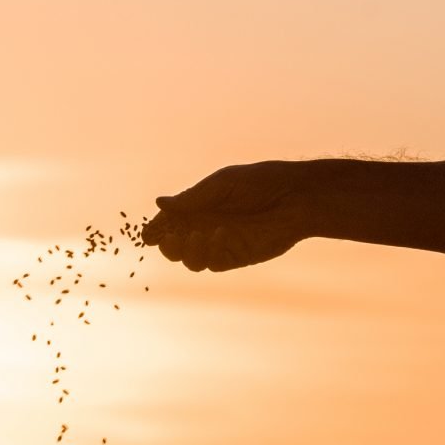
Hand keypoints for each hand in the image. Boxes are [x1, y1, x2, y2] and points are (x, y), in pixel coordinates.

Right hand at [142, 161, 313, 271]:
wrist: (296, 196)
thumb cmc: (261, 182)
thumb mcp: (222, 184)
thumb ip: (193, 198)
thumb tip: (160, 203)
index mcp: (200, 208)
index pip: (171, 223)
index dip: (158, 229)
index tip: (148, 233)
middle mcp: (207, 228)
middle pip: (176, 247)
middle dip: (168, 246)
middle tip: (166, 240)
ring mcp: (222, 245)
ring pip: (192, 260)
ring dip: (187, 252)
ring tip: (194, 237)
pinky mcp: (238, 257)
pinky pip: (215, 262)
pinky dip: (211, 252)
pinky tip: (220, 234)